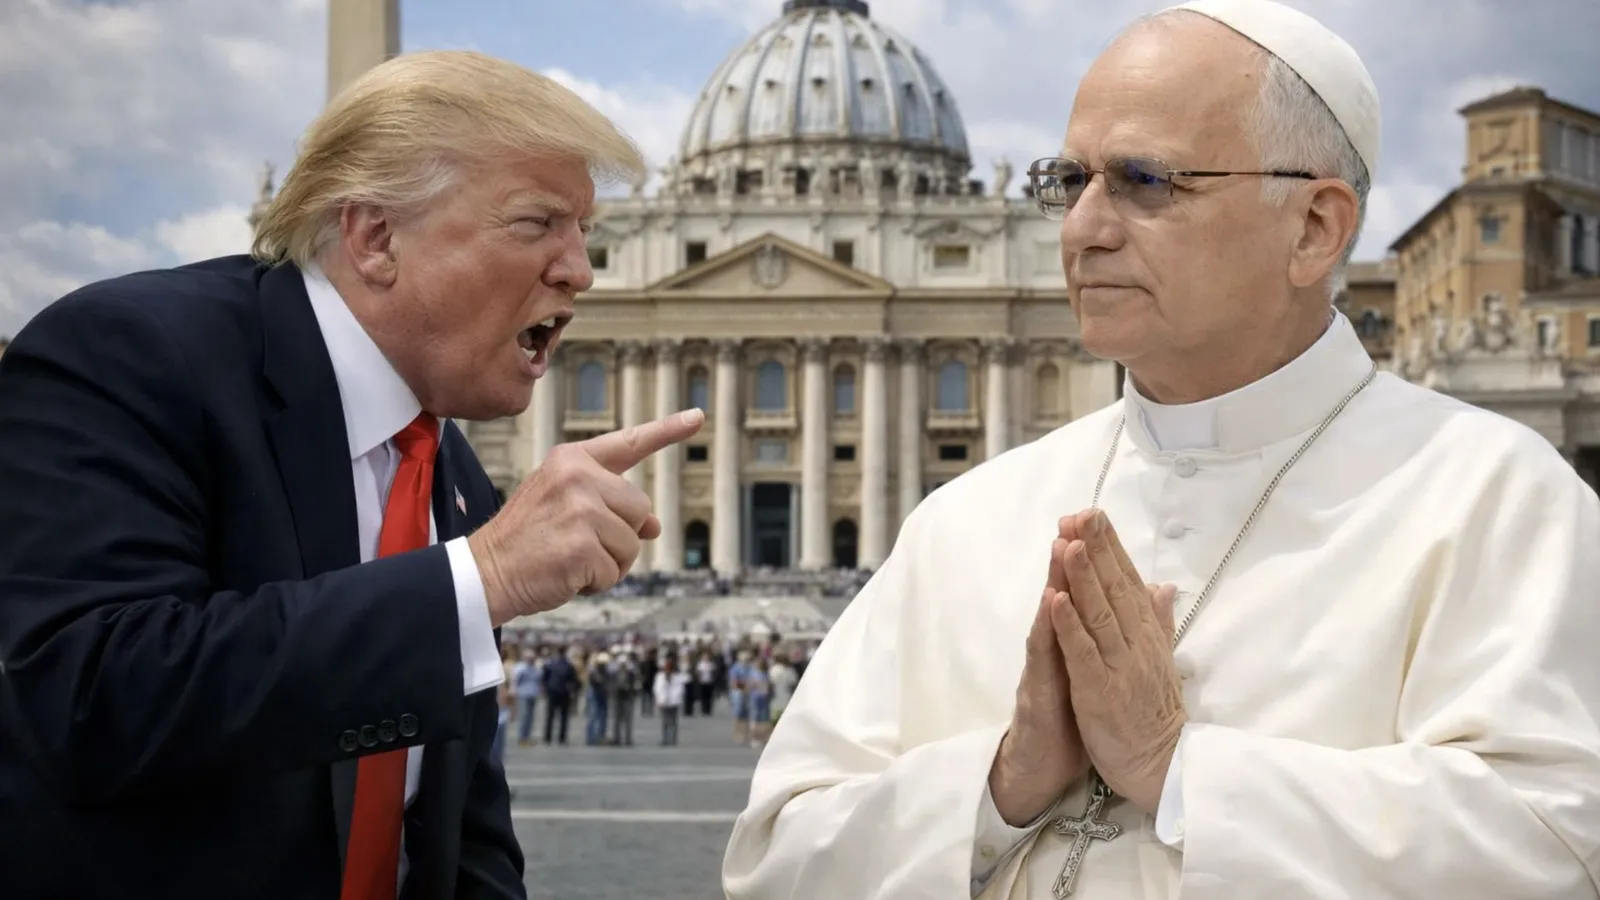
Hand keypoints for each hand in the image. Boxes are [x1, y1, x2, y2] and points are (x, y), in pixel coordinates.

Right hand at [469, 409, 704, 625]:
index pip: (629, 442)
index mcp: (571, 459)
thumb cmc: (526, 541)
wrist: (483, 572)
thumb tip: (655, 526)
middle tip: (579, 545)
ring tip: (569, 560)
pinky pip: (614, 572)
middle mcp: (578, 476)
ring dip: (609, 564)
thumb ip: (609, 506)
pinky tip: (565, 575)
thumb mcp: (566, 509)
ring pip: (633, 545)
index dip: (667, 430)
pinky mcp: (582, 545)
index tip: (697, 416)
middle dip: (621, 537)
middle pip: (640, 509)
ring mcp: (580, 509)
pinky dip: (595, 583)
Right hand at [988, 519, 1090, 825]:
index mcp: (1078, 644)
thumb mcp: (1097, 674)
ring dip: (1055, 581)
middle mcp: (1057, 648)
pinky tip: (1048, 604)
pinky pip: (1042, 658)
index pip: (1087, 595)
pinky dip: (1046, 630)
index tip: (1100, 520)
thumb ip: (1109, 638)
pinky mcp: (1036, 693)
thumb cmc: (1072, 721)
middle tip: (1077, 516)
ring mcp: (1044, 668)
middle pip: (1065, 596)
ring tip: (1061, 545)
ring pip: (1050, 618)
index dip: (1094, 559)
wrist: (1045, 768)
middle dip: (1072, 555)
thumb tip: (1136, 606)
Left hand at [1053, 509, 1185, 815]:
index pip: (1128, 581)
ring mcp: (1119, 666)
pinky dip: (1069, 624)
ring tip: (1068, 542)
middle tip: (1080, 513)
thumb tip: (1164, 586)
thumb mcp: (1161, 661)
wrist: (1162, 765)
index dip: (1110, 547)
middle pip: (1114, 588)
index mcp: (1148, 635)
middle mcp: (1137, 643)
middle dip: (1096, 548)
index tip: (1094, 514)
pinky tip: (1056, 598)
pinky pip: (1082, 652)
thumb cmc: (1154, 713)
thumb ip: (1159, 622)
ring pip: (1098, 613)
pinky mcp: (1101, 690)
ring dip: (1082, 577)